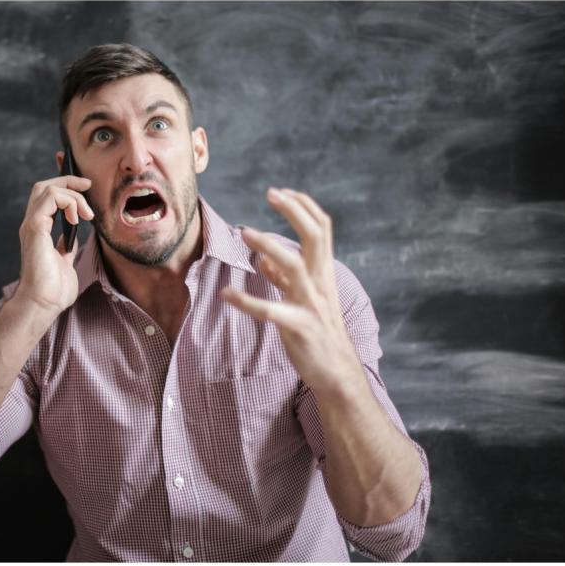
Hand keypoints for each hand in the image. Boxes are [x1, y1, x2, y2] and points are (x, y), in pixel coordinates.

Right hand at [17, 174, 93, 315]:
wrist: (43, 303)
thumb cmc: (53, 289)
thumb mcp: (65, 262)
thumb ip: (66, 247)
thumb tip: (72, 238)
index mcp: (39, 231)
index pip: (47, 197)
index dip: (64, 185)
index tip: (85, 186)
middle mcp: (33, 224)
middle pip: (44, 186)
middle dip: (67, 179)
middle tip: (88, 185)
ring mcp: (32, 225)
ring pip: (46, 188)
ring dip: (72, 194)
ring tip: (87, 214)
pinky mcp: (35, 228)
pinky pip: (50, 198)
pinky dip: (68, 202)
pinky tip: (78, 219)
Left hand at [221, 188, 364, 396]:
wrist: (338, 373)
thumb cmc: (318, 334)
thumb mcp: (303, 300)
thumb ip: (283, 278)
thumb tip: (263, 258)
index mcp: (323, 274)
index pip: (322, 229)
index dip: (303, 206)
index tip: (281, 192)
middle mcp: (321, 283)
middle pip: (315, 236)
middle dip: (294, 210)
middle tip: (271, 193)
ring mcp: (312, 304)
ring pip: (294, 265)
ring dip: (268, 245)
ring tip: (244, 233)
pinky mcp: (299, 327)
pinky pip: (271, 311)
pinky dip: (247, 301)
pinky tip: (226, 294)